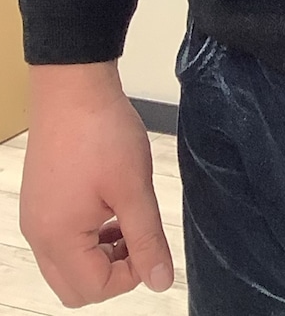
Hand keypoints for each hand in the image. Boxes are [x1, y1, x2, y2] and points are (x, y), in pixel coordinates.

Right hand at [20, 63, 174, 306]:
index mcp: (58, 238)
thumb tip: (160, 280)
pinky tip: (109, 206)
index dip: (131, 274)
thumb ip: (147, 239)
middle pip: (75, 287)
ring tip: (127, 219)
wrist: (74, 86)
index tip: (151, 243)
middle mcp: (38, 235)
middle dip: (112, 272)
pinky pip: (60, 240)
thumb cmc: (103, 133)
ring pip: (66, 265)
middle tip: (138, 238)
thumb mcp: (134, 188)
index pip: (94, 288)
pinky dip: (87, 237)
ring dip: (100, 255)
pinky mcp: (39, 200)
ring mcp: (35, 217)